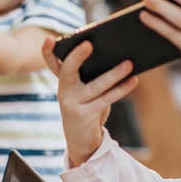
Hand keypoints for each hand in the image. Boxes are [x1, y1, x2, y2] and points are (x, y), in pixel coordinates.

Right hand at [41, 36, 137, 166]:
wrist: (82, 142)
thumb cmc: (87, 110)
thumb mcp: (85, 92)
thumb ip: (92, 76)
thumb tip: (119, 57)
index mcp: (63, 82)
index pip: (52, 63)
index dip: (47, 51)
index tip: (49, 39)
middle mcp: (64, 91)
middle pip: (68, 70)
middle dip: (77, 56)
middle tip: (89, 44)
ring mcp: (72, 104)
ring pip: (94, 86)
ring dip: (113, 74)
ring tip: (129, 63)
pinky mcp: (84, 116)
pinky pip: (105, 99)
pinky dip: (121, 89)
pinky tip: (132, 81)